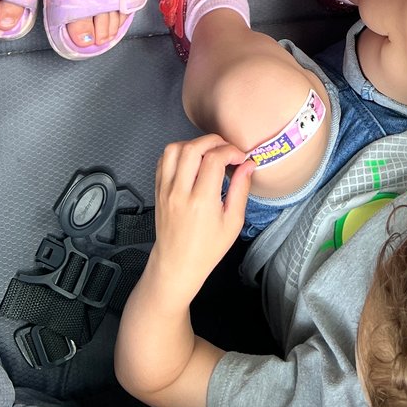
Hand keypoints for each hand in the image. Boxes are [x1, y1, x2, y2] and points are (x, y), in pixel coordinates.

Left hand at [151, 135, 253, 304]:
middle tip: (226, 149)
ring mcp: (165, 190)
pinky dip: (178, 153)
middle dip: (213, 141)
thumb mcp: (233, 223)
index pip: (214, 159)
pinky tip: (191, 161)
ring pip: (173, 149)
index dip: (230, 151)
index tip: (240, 159)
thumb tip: (248, 166)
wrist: (177, 265)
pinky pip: (163, 160)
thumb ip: (240, 190)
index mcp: (201, 201)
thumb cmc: (208, 249)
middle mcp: (180, 192)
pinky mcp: (158, 190)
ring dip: (193, 144)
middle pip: (192, 148)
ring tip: (208, 153)